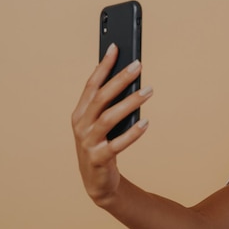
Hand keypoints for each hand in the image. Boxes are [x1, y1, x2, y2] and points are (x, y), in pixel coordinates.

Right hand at [71, 44, 152, 203]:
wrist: (97, 182)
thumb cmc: (103, 145)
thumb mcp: (103, 123)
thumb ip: (110, 104)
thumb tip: (130, 78)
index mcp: (80, 112)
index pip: (91, 84)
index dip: (103, 66)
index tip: (116, 47)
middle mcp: (81, 125)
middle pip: (101, 97)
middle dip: (120, 79)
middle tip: (138, 65)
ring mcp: (88, 142)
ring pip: (108, 118)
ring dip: (130, 102)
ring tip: (148, 90)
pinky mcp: (99, 159)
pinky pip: (116, 144)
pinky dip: (132, 133)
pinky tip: (146, 122)